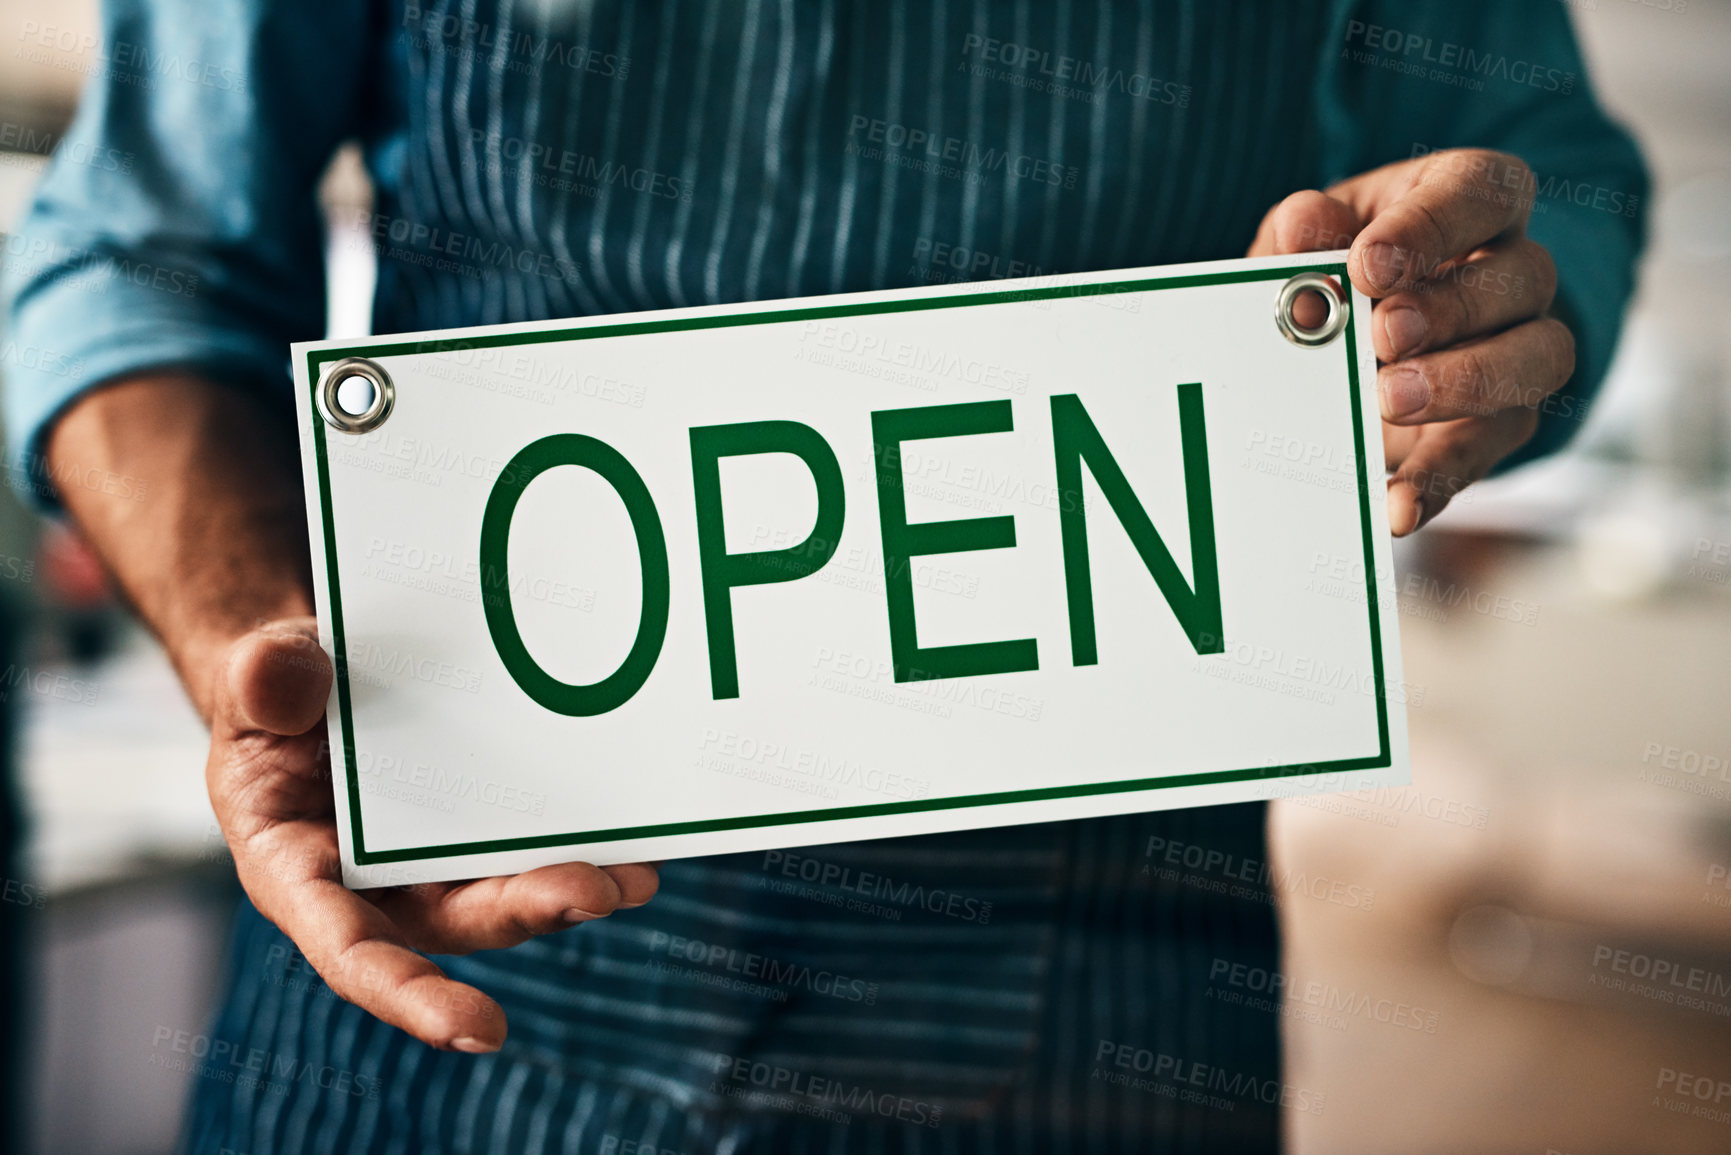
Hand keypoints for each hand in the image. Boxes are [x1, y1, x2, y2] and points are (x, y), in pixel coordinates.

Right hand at [207, 617, 658, 1051]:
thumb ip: (261, 680)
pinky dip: (586, 838)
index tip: (481, 1031)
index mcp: (298, 871)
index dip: (412, 995)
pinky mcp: (480, 825)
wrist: (314, 673)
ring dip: (576, 885)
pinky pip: (535, 839)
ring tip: (639, 873)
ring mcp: (436, 859)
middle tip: (597, 891)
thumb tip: (283, 678)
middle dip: (530, 910)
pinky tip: (638, 832)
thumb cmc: (271, 694)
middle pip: (461, 920)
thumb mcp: (252, 674)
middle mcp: (377, 884)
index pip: (352, 952)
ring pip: (510, 887)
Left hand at [1248, 148, 1575, 534]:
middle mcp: (1516, 272)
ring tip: (1388, 400)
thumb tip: (1301, 223)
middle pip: (1525, 276)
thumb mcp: (1313, 241)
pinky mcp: (1497, 425)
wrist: (1354, 336)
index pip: (1486, 190)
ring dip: (1465, 382)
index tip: (1368, 263)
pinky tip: (1395, 503)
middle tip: (1383, 335)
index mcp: (1474, 201)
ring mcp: (1520, 350)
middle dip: (1452, 308)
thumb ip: (1304, 234)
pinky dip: (1440, 480)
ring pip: (1538, 359)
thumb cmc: (1340, 266)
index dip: (1434, 225)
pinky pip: (1486, 453)